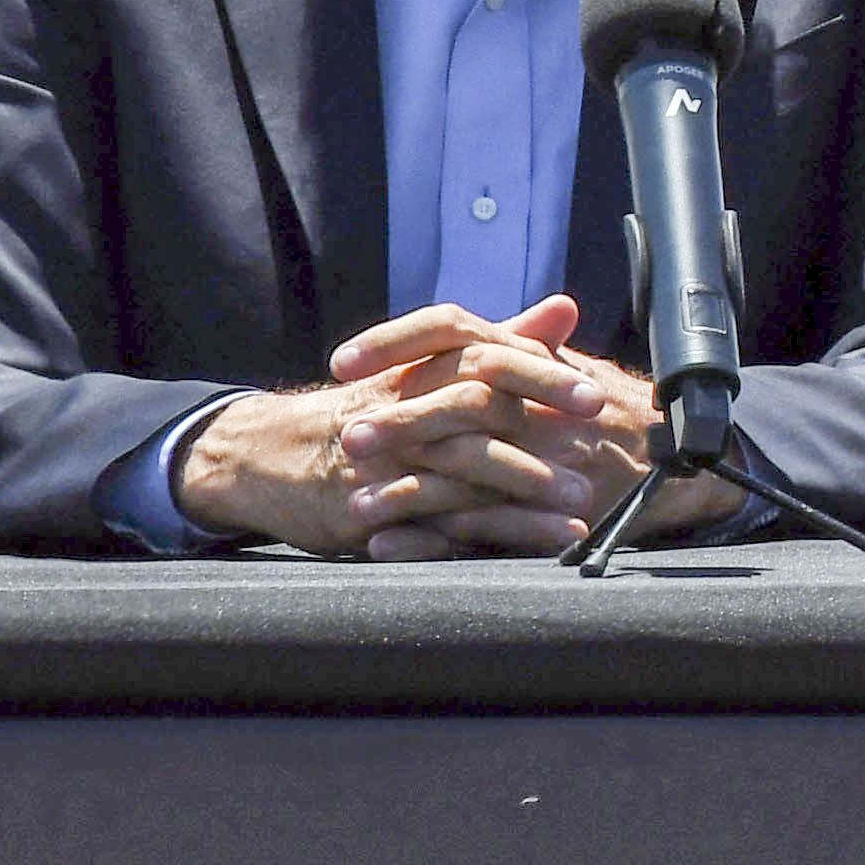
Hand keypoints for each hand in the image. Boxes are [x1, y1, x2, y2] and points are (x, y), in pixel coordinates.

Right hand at [180, 297, 721, 559]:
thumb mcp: (430, 366)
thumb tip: (564, 307)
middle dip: (539, 449)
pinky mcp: (360, 509)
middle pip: (477, 421)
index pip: (491, 364)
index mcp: (427, 369)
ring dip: (517, 506)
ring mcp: (381, 461)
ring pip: (456, 480)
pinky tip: (510, 556)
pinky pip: (421, 527)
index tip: (597, 399)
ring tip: (571, 524)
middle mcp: (405, 410)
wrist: (267, 451)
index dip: (545, 380)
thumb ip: (503, 340)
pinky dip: (468, 541)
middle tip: (592, 474)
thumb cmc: (367, 407)